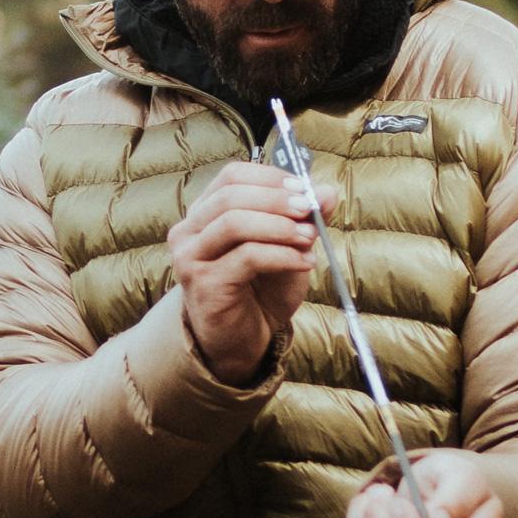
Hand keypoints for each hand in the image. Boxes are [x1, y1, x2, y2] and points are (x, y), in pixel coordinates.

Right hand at [167, 162, 339, 383]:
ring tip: (310, 238)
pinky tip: (305, 262)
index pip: (231, 177)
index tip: (305, 190)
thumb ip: (304, 218)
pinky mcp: (202, 283)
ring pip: (234, 222)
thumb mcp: (288, 246)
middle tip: (310, 210)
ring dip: (279, 226)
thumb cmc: (260, 290)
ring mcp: (191, 257)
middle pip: (231, 196)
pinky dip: (282, 255)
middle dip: (277, 200)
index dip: (270, 178)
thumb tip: (328, 192)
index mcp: (205, 214)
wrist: (244, 340)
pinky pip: (245, 257)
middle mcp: (189, 232)